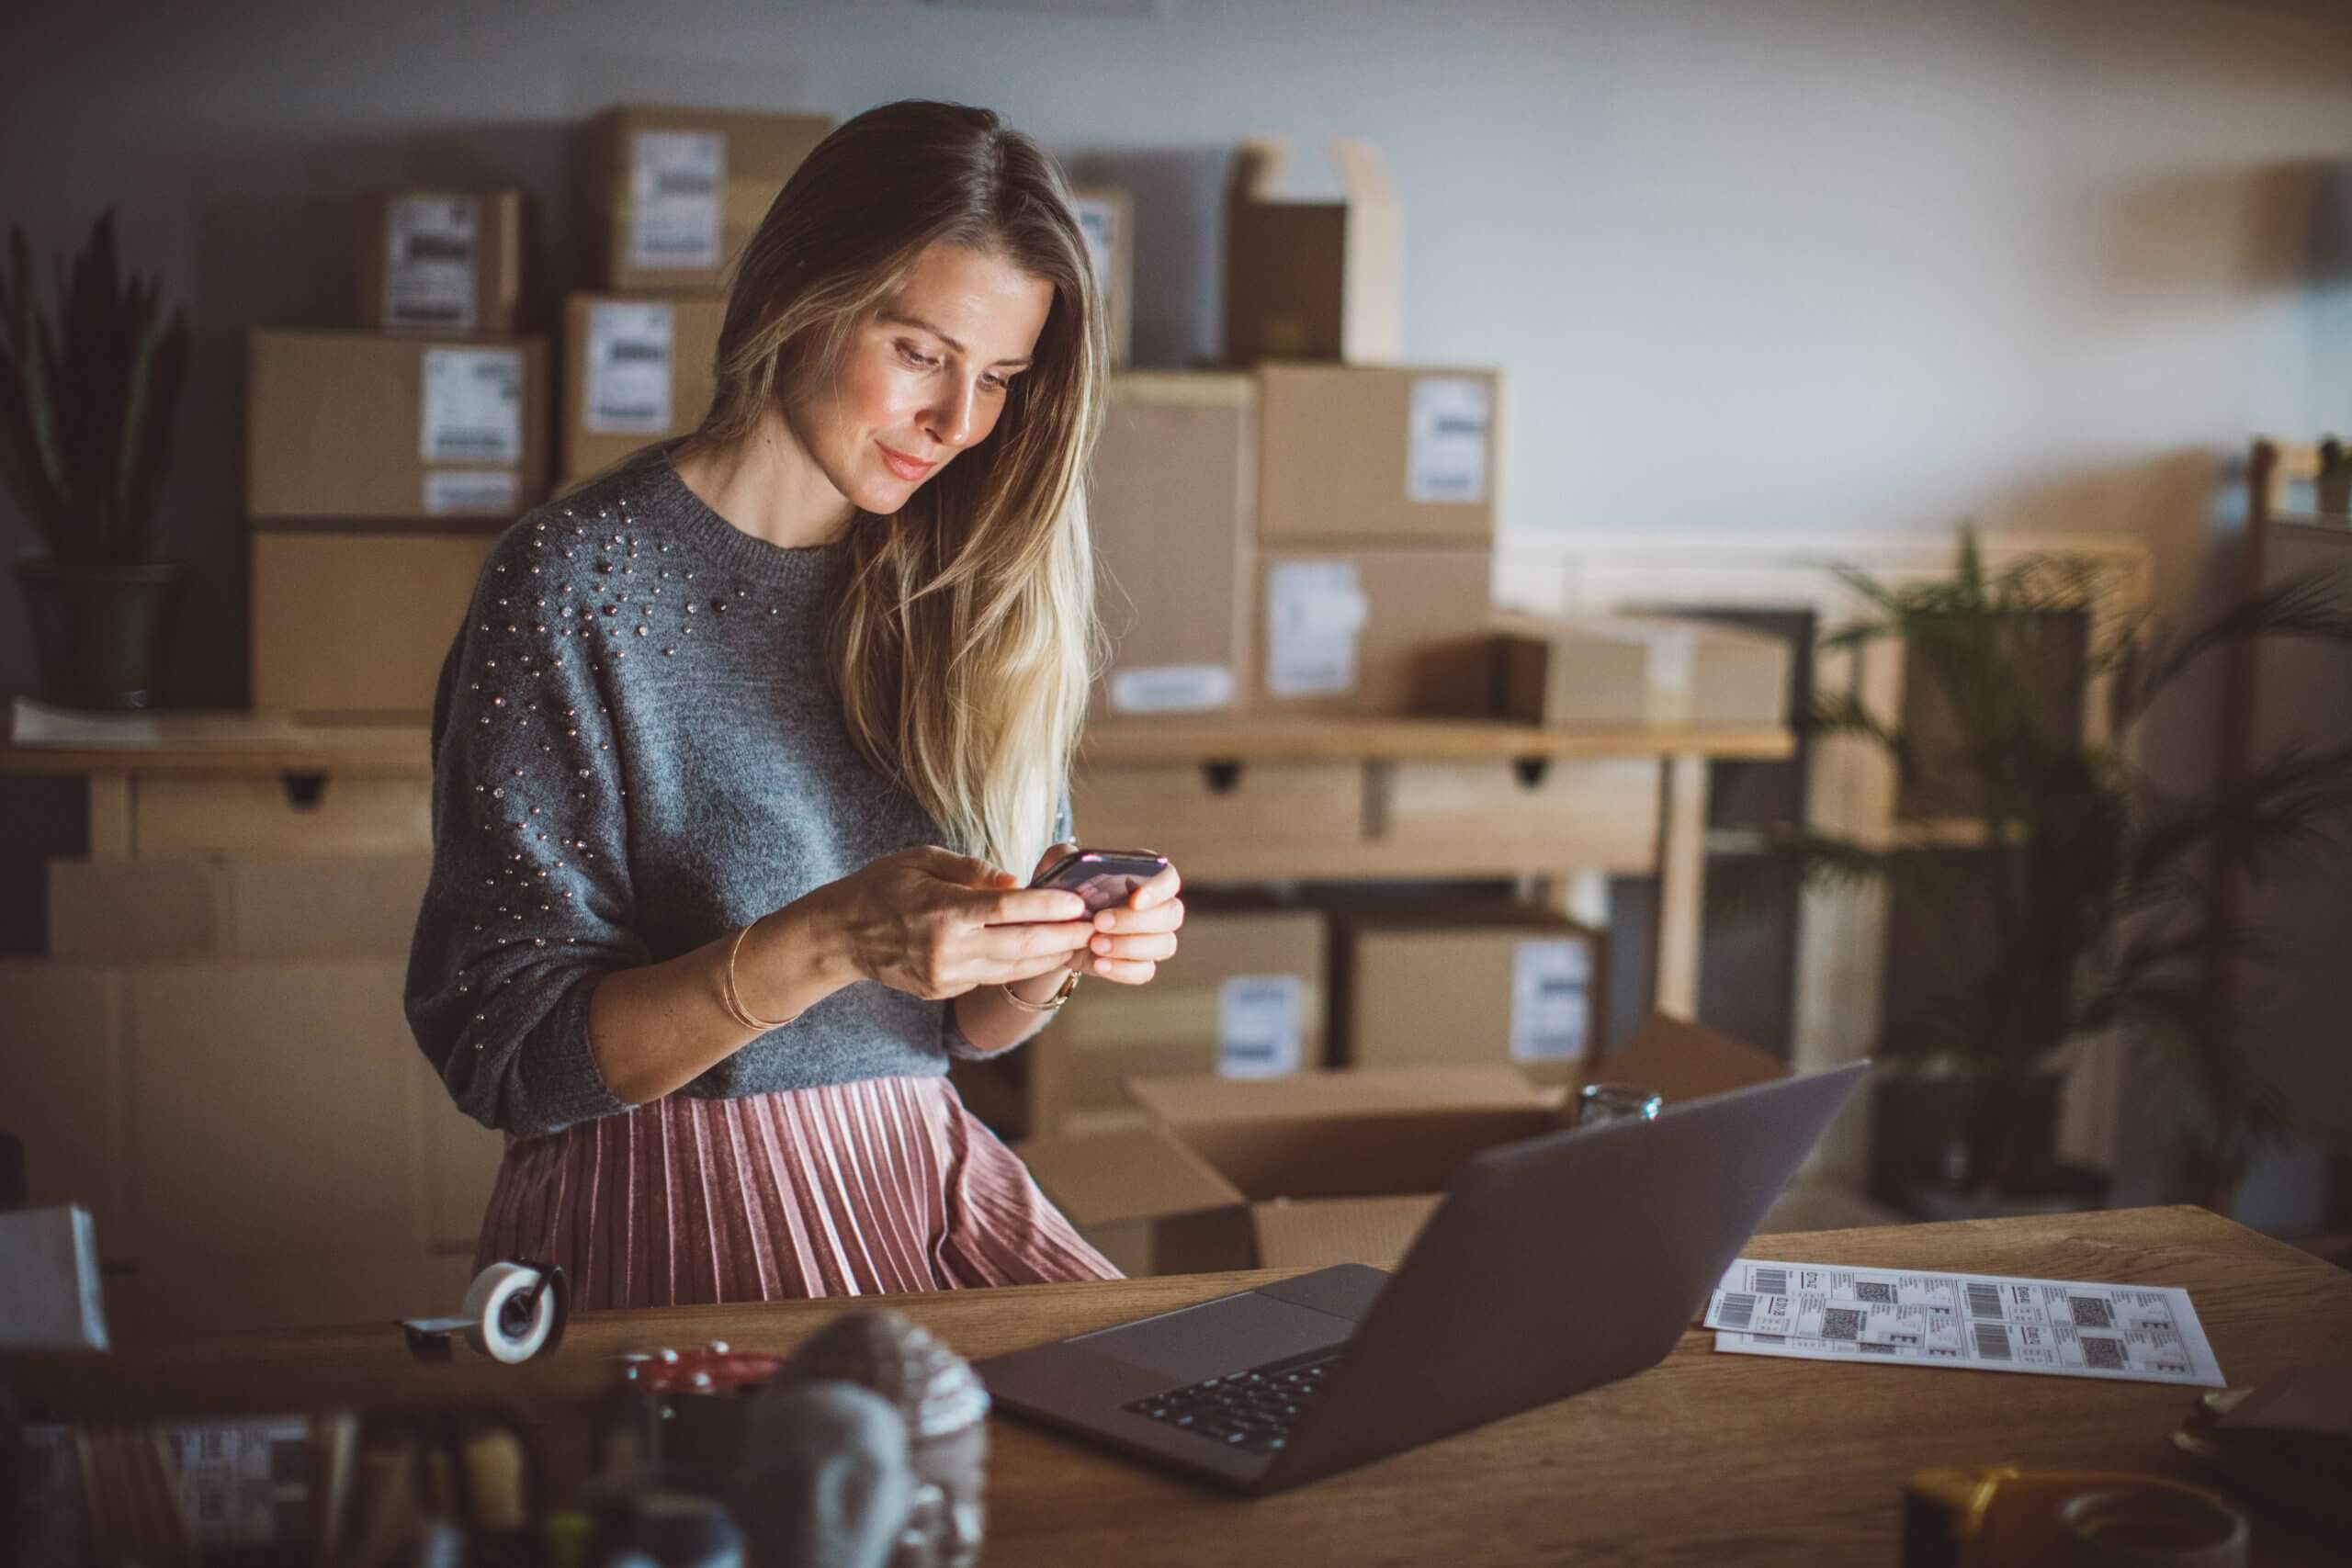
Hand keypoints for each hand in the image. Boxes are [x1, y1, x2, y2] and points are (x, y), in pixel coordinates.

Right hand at [813, 846, 1093, 1001]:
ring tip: (1081, 943)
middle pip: (1020, 946)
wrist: (840, 936)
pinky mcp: (943, 991)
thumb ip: (972, 871)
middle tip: (1097, 928)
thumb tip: (1016, 883)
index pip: (1007, 911)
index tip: (1078, 903)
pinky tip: (1043, 953)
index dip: (1047, 908)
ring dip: (1050, 957)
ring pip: (1011, 969)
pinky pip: (991, 977)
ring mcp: (946, 976)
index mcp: (942, 912)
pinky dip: (1020, 965)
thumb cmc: (881, 887)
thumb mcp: (921, 859)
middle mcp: (948, 950)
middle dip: (1064, 938)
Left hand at [1028, 843, 1182, 986]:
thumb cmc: (1062, 891)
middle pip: (1171, 914)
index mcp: (1143, 877)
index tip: (1135, 901)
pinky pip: (1146, 971)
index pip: (1168, 879)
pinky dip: (1123, 969)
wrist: (1053, 929)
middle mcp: (1156, 907)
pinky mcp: (1139, 963)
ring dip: (1130, 947)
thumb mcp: (1057, 868)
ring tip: (1095, 944)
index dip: (1158, 890)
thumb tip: (1078, 862)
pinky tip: (1099, 963)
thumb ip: (1064, 857)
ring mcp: (1152, 938)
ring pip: (1165, 945)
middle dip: (1136, 922)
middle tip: (1099, 923)